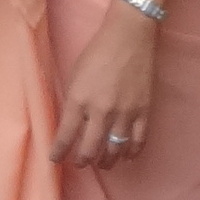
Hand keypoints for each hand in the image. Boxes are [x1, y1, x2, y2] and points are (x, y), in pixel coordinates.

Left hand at [52, 0, 159, 169]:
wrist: (129, 36)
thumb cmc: (98, 51)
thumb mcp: (75, 74)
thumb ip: (72, 100)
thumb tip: (71, 124)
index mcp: (78, 99)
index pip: (65, 136)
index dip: (58, 152)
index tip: (55, 159)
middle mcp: (101, 110)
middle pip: (90, 150)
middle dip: (83, 161)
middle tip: (81, 163)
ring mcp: (124, 112)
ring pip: (114, 150)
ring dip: (107, 161)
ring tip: (103, 163)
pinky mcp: (143, 111)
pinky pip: (138, 141)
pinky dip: (131, 152)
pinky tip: (126, 156)